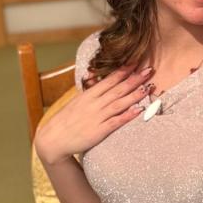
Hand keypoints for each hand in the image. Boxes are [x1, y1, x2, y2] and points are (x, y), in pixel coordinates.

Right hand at [34, 64, 152, 164]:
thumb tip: (96, 76)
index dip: (124, 71)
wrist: (53, 139)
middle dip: (134, 79)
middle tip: (149, 71)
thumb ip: (90, 91)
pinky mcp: (98, 131)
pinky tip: (138, 110)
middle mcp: (94, 104)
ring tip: (148, 88)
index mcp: (88, 95)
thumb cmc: (67, 120)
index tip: (136, 62)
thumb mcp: (77, 101)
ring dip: (134, 95)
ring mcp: (96, 117)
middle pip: (117, 89)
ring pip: (119, 103)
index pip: (109, 80)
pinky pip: (115, 122)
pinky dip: (127, 115)